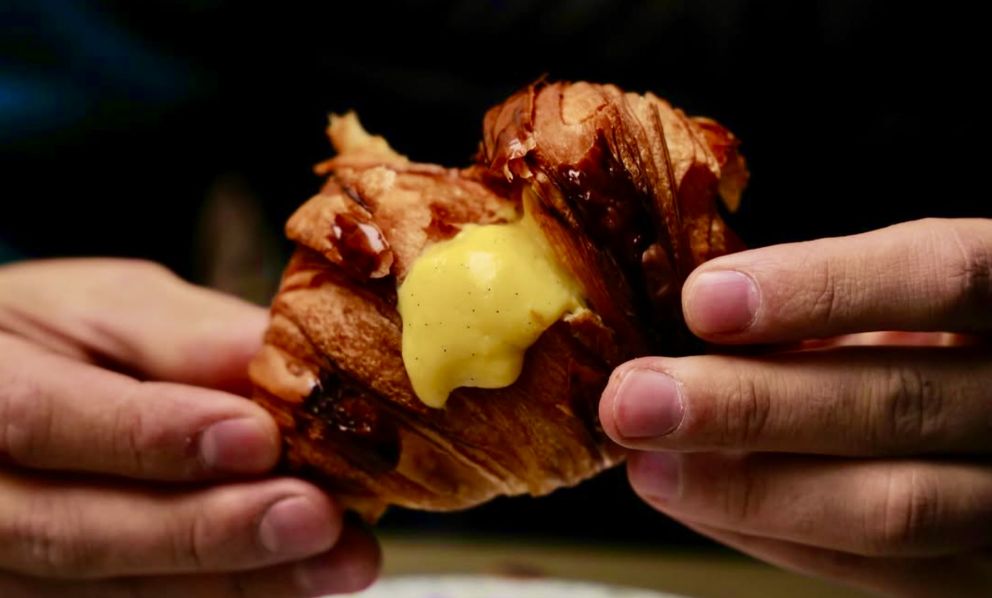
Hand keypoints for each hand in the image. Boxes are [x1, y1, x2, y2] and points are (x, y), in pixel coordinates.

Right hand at [0, 259, 378, 596]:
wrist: (3, 391)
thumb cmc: (54, 338)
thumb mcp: (103, 308)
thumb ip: (185, 339)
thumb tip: (289, 364)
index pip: (45, 418)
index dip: (153, 435)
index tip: (257, 437)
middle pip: (77, 533)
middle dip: (208, 530)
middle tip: (317, 517)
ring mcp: (7, 567)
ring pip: (115, 590)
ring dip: (238, 580)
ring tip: (338, 560)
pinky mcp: (54, 597)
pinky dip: (229, 596)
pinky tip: (301, 579)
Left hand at [599, 219, 991, 596]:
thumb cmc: (935, 332)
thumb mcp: (906, 292)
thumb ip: (830, 298)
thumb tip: (694, 314)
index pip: (945, 276)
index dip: (823, 286)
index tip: (704, 299)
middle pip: (902, 405)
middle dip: (750, 406)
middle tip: (635, 399)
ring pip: (894, 507)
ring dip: (747, 488)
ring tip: (648, 463)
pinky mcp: (986, 570)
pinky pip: (881, 570)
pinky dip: (774, 533)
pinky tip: (695, 500)